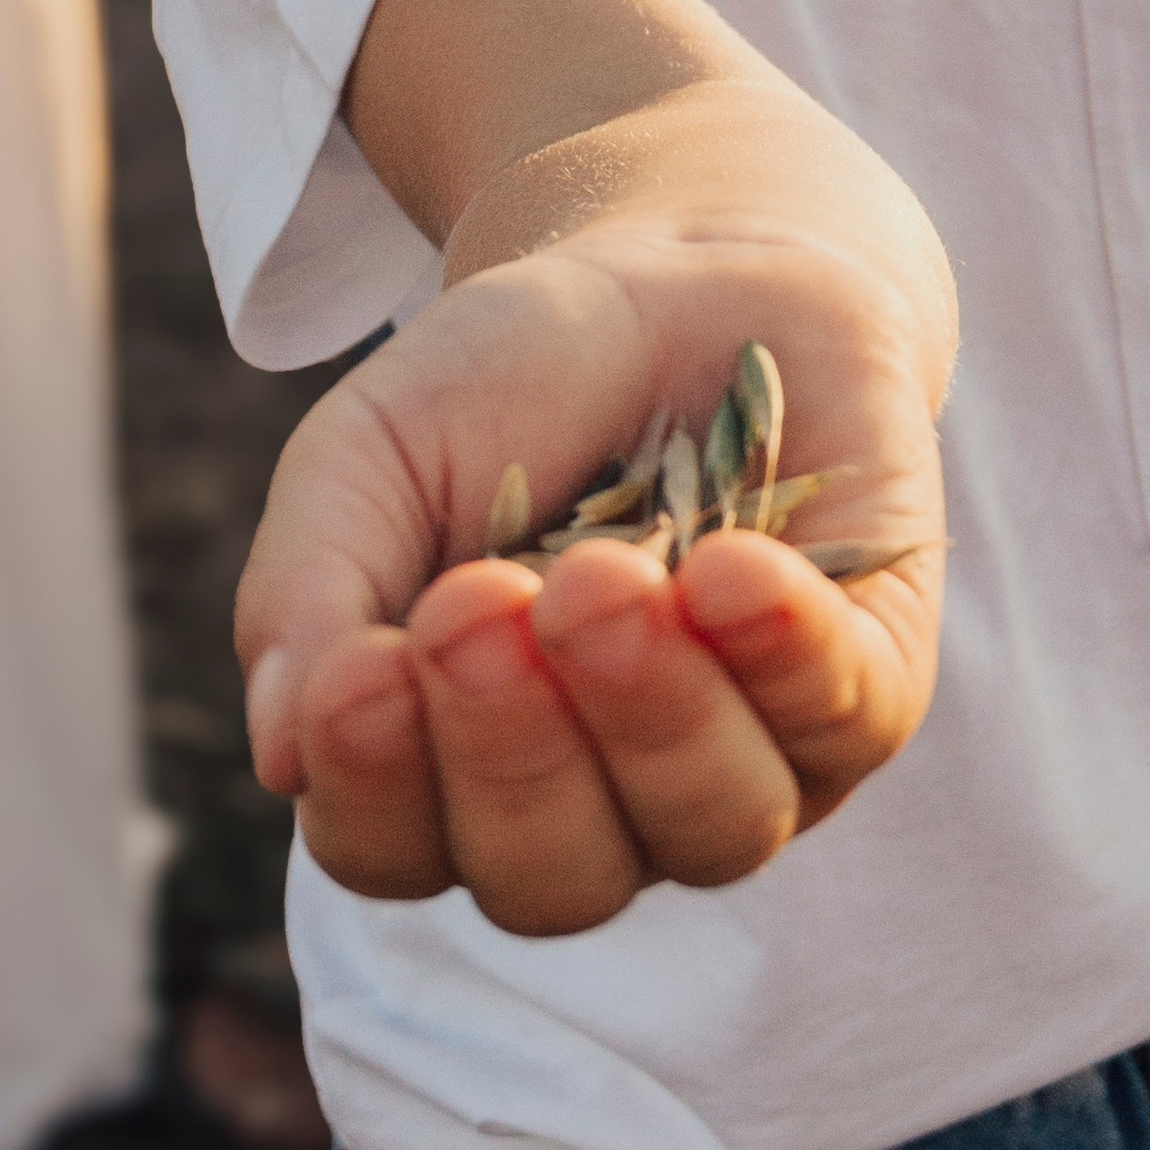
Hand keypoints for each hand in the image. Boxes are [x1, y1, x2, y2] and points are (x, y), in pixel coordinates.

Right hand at [233, 225, 946, 936]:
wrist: (684, 271)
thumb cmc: (507, 387)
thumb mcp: (371, 453)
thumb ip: (310, 590)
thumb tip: (283, 755)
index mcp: (454, 767)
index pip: (399, 853)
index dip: (380, 786)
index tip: (370, 662)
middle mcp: (604, 802)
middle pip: (556, 879)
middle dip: (513, 751)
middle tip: (484, 600)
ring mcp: (748, 758)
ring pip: (713, 829)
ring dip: (650, 714)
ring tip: (606, 577)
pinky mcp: (867, 684)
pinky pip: (845, 722)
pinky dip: (787, 659)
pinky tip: (729, 570)